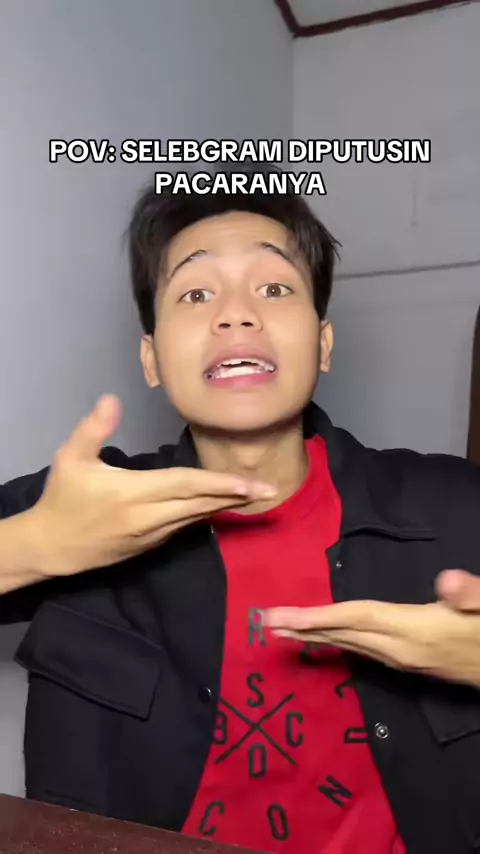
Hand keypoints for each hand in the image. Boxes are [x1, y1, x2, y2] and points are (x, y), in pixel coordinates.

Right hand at [30, 395, 275, 576]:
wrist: (51, 547)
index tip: (247, 483)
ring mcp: (152, 534)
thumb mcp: (70, 459)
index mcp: (133, 493)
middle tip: (270, 489)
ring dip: (226, 506)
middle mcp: (149, 517)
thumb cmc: (62, 499)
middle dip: (237, 497)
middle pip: (200, 504)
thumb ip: (94, 428)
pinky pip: (185, 527)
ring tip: (256, 496)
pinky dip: (206, 515)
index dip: (218, 484)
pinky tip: (223, 507)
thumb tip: (112, 399)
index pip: (185, 486)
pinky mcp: (150, 545)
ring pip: (196, 518)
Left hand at [264, 573, 479, 689]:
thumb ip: (469, 595)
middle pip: (342, 634)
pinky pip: (359, 649)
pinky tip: (324, 636)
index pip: (355, 619)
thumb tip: (446, 583)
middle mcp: (399, 651)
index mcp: (414, 632)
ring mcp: (402, 661)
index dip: (316, 616)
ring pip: (348, 644)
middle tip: (262, 621)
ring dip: (313, 635)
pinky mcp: (407, 663)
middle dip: (301, 628)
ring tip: (280, 629)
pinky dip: (335, 639)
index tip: (280, 617)